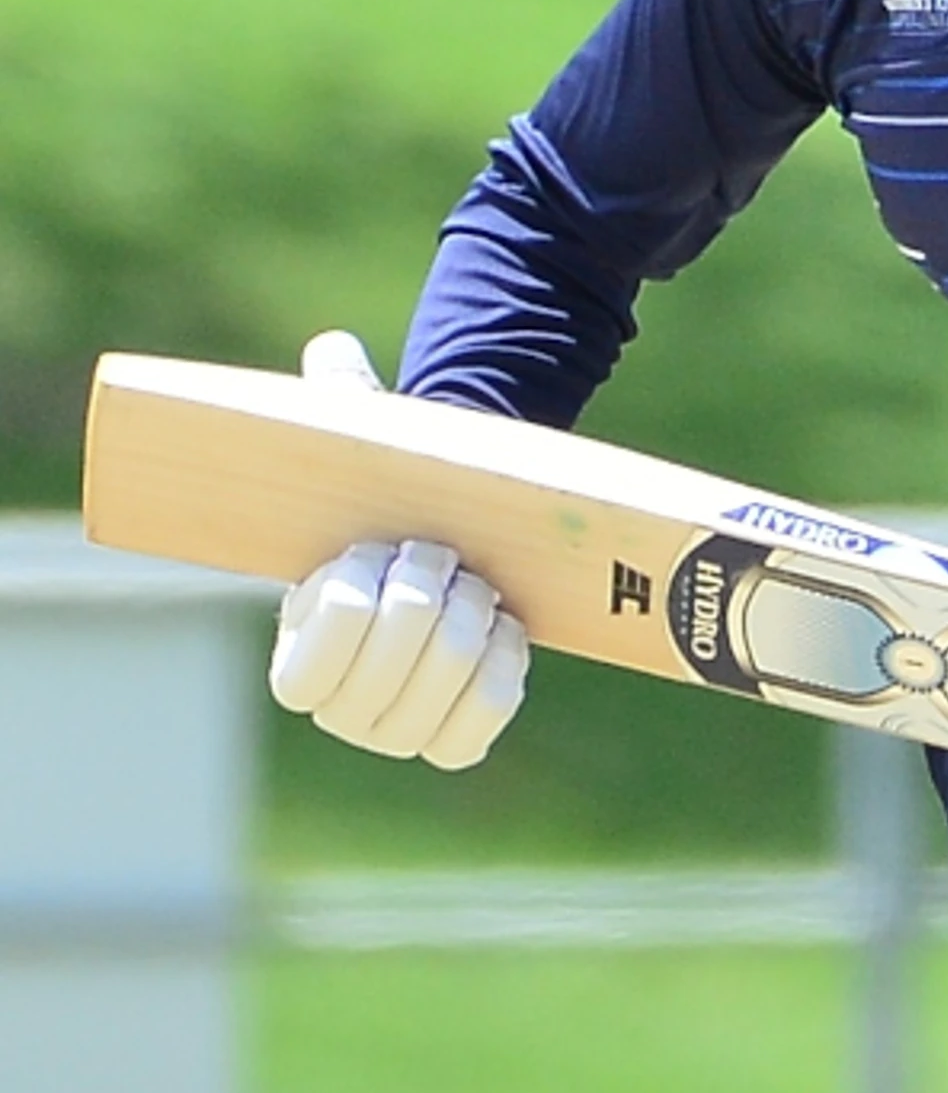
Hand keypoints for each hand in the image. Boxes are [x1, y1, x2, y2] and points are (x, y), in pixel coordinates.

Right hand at [264, 333, 530, 770]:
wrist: (461, 551)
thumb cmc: (397, 505)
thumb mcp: (363, 456)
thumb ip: (339, 410)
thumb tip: (334, 351)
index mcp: (294, 656)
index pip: (313, 651)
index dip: (349, 598)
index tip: (371, 547)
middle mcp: (340, 710)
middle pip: (388, 661)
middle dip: (425, 598)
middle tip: (442, 551)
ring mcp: (398, 730)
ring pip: (442, 686)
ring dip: (470, 623)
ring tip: (478, 580)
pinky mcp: (457, 741)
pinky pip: (483, 719)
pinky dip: (503, 668)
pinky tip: (508, 626)